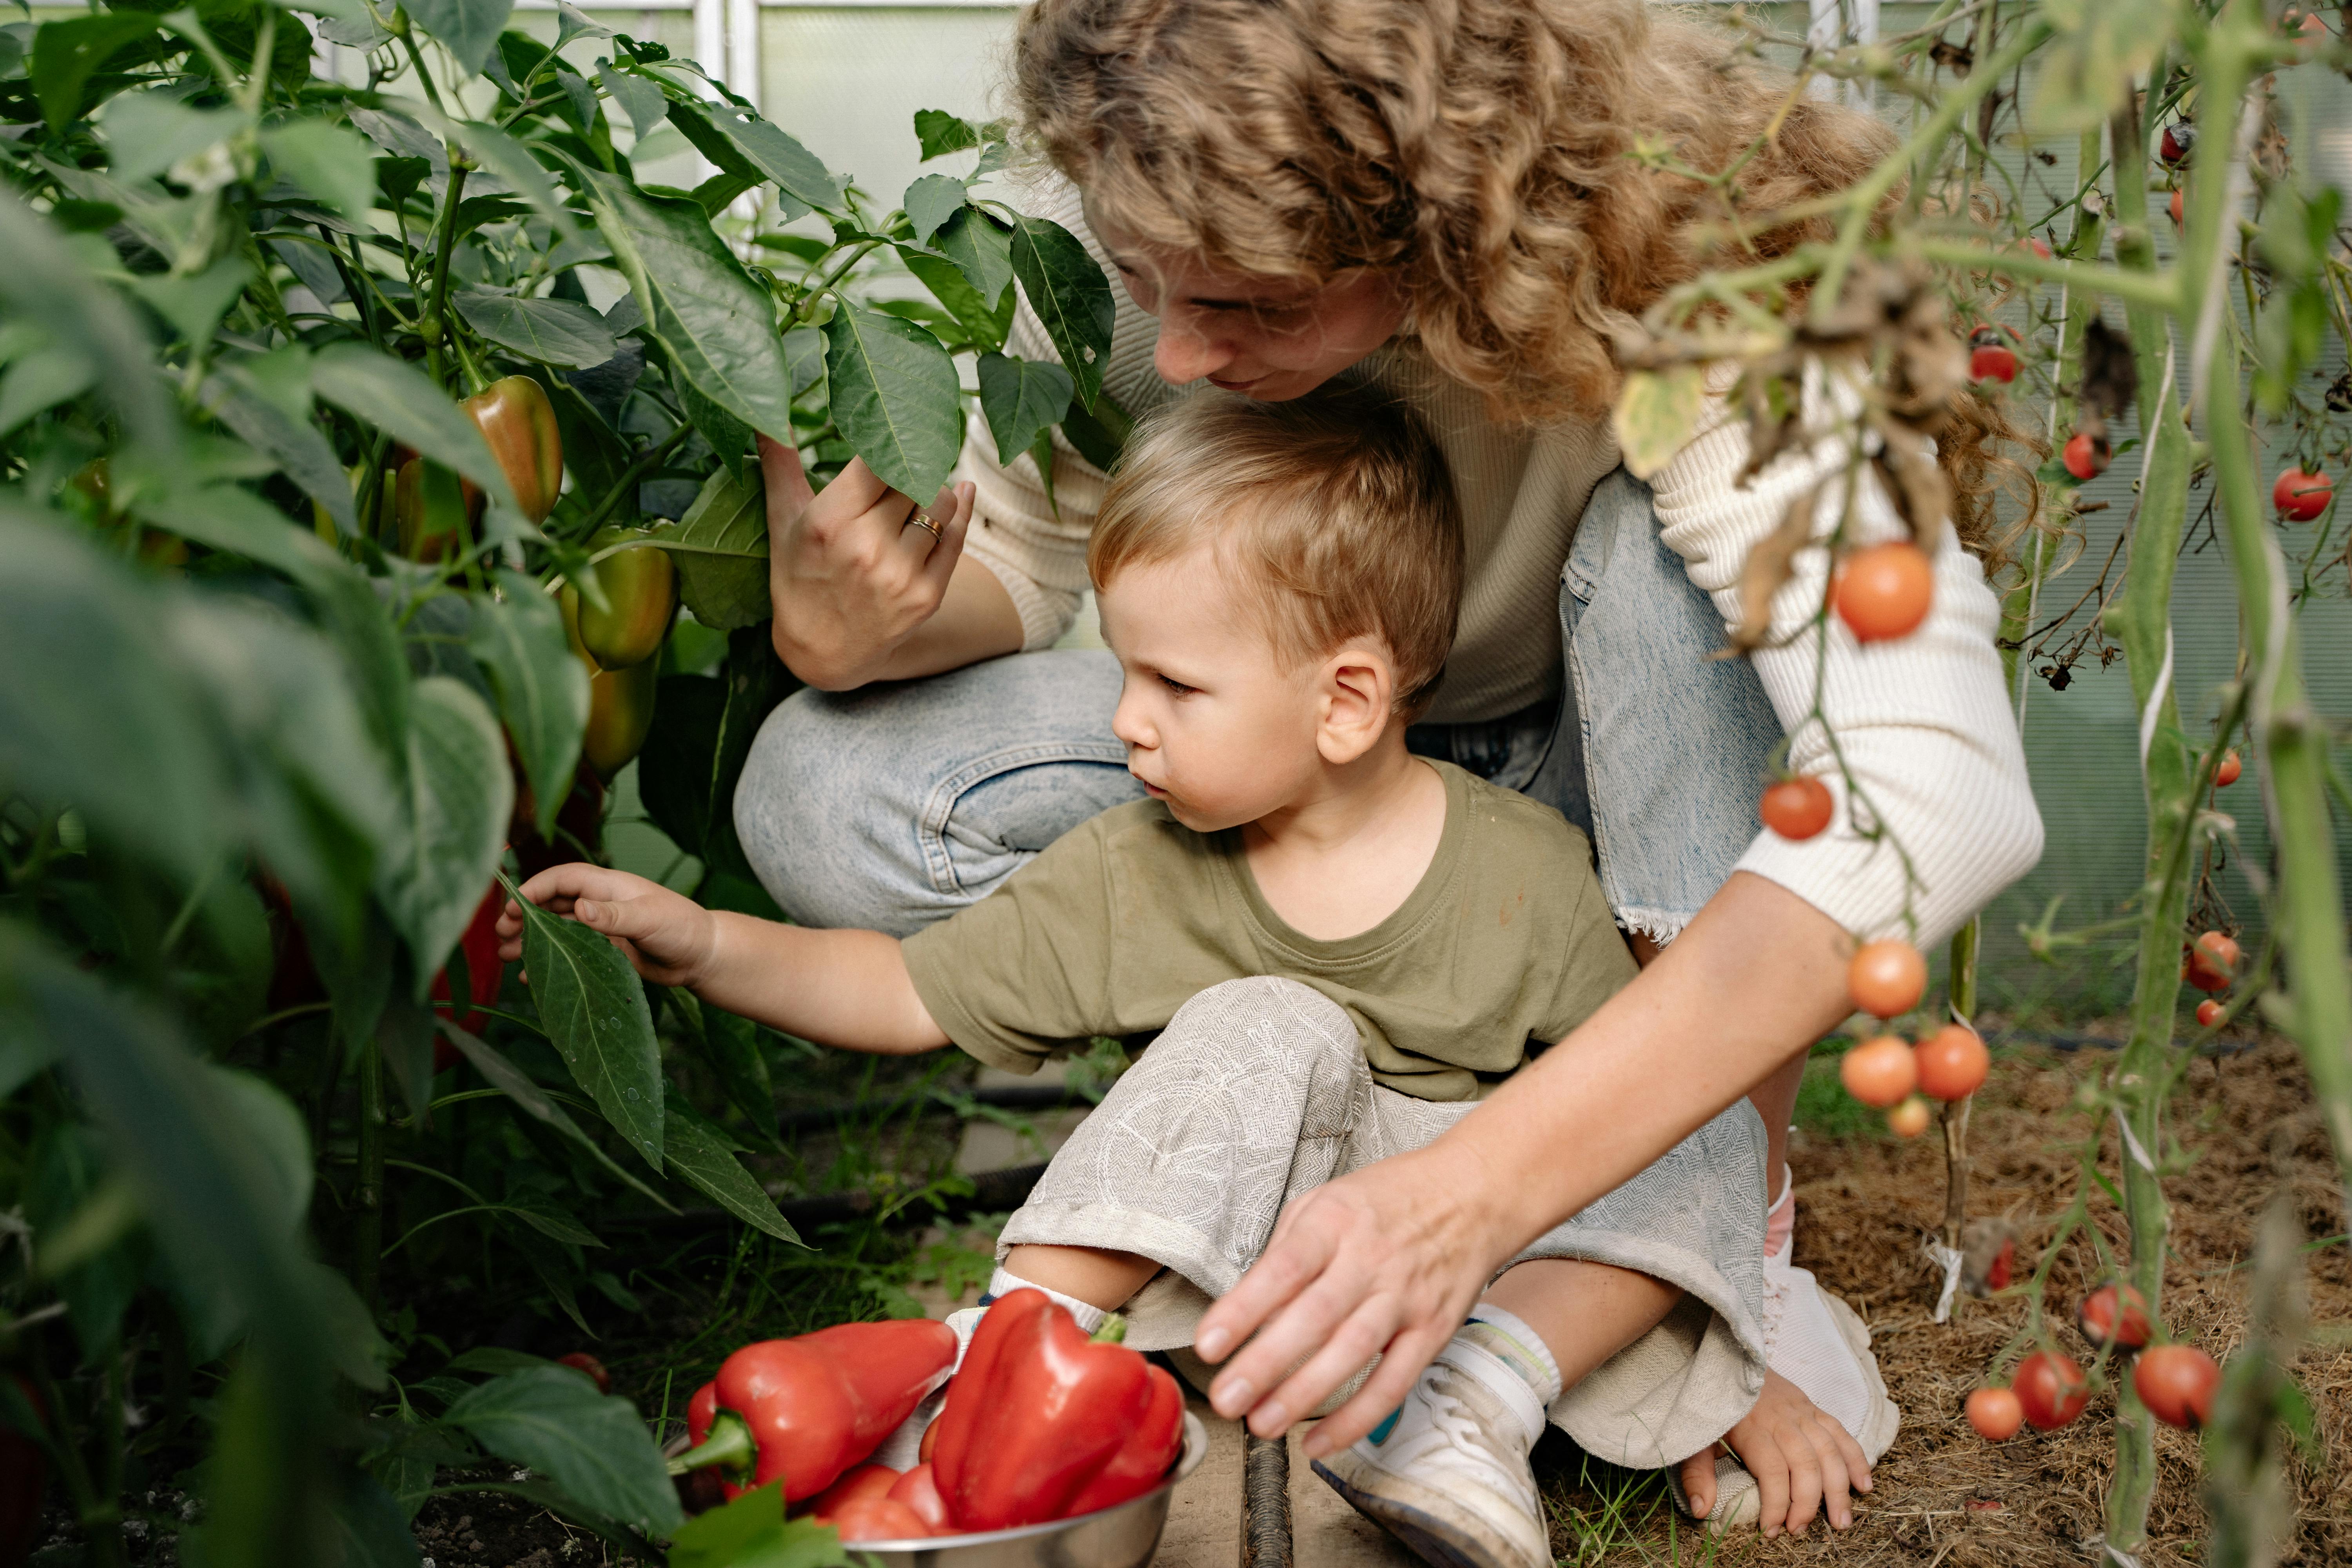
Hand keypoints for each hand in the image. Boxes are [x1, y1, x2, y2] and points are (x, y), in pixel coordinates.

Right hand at [496, 864, 719, 987]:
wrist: (704, 957)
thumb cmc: (684, 928)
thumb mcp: (650, 918)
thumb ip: (614, 915)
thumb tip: (579, 908)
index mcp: (610, 886)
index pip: (564, 879)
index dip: (536, 888)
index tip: (514, 908)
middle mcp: (602, 904)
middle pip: (553, 903)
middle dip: (526, 916)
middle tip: (501, 935)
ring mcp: (602, 928)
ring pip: (557, 930)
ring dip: (533, 940)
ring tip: (507, 956)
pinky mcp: (605, 951)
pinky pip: (570, 954)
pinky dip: (550, 962)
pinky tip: (532, 976)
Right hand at [762, 435, 975, 689]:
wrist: (822, 651)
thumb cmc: (798, 575)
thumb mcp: (782, 520)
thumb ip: (779, 464)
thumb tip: (763, 417)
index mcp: (829, 522)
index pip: (878, 458)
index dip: (885, 443)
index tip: (885, 435)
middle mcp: (866, 548)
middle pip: (911, 476)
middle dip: (905, 468)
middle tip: (897, 469)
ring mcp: (900, 574)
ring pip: (941, 501)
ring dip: (932, 490)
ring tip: (913, 495)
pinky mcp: (927, 595)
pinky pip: (958, 535)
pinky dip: (960, 510)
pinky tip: (961, 491)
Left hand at [1193, 1148, 1505, 1454]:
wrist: (1474, 1194)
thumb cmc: (1391, 1199)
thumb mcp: (1326, 1201)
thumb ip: (1285, 1251)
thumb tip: (1247, 1307)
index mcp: (1335, 1221)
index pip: (1284, 1267)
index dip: (1244, 1307)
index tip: (1208, 1343)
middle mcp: (1370, 1259)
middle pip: (1315, 1316)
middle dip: (1266, 1363)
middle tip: (1227, 1398)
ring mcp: (1405, 1296)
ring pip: (1353, 1351)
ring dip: (1304, 1394)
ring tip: (1261, 1423)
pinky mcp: (1433, 1329)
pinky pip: (1394, 1382)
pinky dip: (1357, 1417)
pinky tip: (1320, 1439)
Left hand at [1675, 1369, 1870, 1536]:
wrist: (1727, 1354)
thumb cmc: (1712, 1402)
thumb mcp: (1695, 1434)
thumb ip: (1696, 1472)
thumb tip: (1700, 1510)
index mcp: (1752, 1427)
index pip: (1773, 1471)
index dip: (1776, 1504)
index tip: (1771, 1530)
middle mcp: (1782, 1419)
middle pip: (1806, 1464)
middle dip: (1808, 1503)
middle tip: (1800, 1530)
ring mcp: (1801, 1411)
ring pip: (1829, 1451)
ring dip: (1839, 1488)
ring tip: (1842, 1521)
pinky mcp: (1812, 1406)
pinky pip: (1841, 1432)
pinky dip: (1856, 1458)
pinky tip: (1863, 1484)